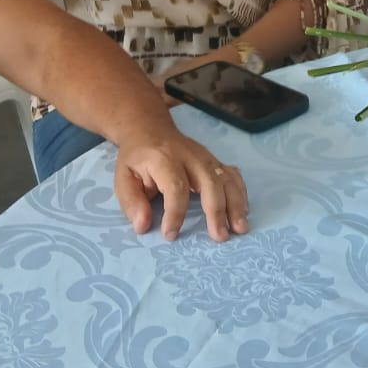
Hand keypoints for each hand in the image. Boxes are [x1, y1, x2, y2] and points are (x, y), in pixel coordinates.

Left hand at [113, 130, 249, 242]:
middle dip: (217, 210)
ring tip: (240, 228)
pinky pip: (233, 175)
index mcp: (164, 159)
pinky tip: (243, 211)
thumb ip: (132, 202)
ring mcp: (206, 157)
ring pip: (226, 179)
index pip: (175, 186)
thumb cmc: (137, 159)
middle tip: (220, 237)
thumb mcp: (123, 178)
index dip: (175, 212)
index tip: (170, 234)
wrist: (150, 130)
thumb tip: (143, 226)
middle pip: (210, 181)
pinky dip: (241, 193)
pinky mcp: (215, 161)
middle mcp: (190, 157)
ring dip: (236, 204)